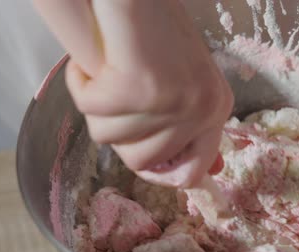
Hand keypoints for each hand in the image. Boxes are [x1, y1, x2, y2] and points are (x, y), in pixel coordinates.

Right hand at [35, 0, 232, 187]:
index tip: (138, 154)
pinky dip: (81, 82)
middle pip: (140, 161)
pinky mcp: (137, 90)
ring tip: (108, 69)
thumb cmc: (157, 29)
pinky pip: (89, 108)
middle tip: (118, 94)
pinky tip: (94, 61)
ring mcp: (172, 101)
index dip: (159, 173)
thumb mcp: (185, 81)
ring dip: (97, 104)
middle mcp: (202, 109)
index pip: (193, 171)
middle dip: (118, 131)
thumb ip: (186, 124)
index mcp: (217, 107)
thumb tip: (202, 174)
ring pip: (108, 136)